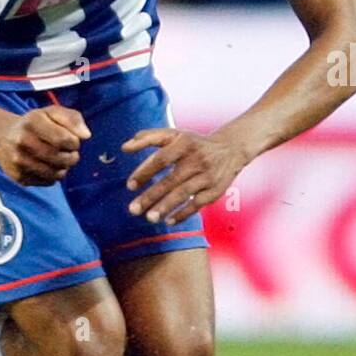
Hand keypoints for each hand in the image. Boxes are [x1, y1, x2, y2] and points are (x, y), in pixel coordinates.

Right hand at [0, 106, 90, 185]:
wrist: (2, 137)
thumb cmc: (34, 124)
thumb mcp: (52, 112)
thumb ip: (73, 118)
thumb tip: (86, 135)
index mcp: (32, 122)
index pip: (63, 139)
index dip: (74, 142)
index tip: (72, 141)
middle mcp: (22, 142)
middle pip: (60, 158)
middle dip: (72, 157)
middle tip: (70, 153)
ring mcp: (18, 162)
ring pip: (55, 173)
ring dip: (64, 168)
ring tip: (61, 159)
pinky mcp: (19, 177)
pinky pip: (47, 182)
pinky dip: (53, 176)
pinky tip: (48, 166)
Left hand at [123, 128, 248, 224]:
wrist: (231, 149)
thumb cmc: (193, 143)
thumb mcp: (174, 135)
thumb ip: (148, 138)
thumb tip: (124, 148)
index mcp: (184, 143)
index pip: (161, 159)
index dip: (145, 172)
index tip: (130, 186)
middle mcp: (197, 159)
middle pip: (171, 180)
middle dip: (151, 196)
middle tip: (133, 209)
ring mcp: (207, 176)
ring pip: (184, 194)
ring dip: (165, 207)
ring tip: (149, 218)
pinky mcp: (215, 190)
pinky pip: (197, 204)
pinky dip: (183, 214)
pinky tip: (168, 221)